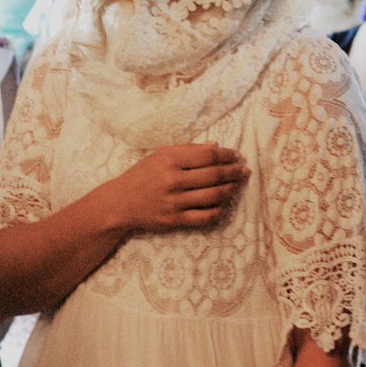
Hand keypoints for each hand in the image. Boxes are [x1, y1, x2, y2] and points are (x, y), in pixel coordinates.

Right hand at [102, 143, 246, 234]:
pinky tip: (222, 204)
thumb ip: (189, 149)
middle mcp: (173, 181)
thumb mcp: (161, 155)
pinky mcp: (174, 220)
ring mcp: (174, 202)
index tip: (236, 155)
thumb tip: (216, 146)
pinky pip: (204, 217)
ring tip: (237, 184)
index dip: (226, 155)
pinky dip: (218, 210)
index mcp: (170, 161)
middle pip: (214, 176)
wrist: (120, 202)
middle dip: (233, 172)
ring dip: (230, 189)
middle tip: (244, 170)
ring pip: (213, 196)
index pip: (207, 156)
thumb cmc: (142, 175)